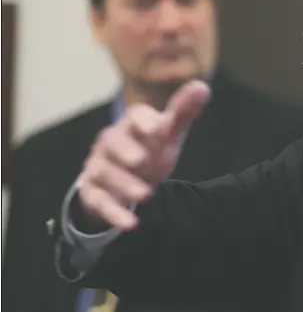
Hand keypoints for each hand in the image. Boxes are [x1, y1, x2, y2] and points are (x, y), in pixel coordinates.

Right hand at [76, 80, 210, 230]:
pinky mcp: (92, 191)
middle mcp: (111, 142)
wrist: (125, 177)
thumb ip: (183, 112)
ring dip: (124, 184)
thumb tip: (202, 88)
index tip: (157, 128)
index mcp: (132, 124)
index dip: (144, 121)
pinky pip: (98, 201)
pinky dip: (113, 213)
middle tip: (141, 160)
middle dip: (125, 150)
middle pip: (112, 141)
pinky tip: (131, 223)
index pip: (135, 116)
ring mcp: (99, 166)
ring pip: (105, 173)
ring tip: (146, 195)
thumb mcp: (168, 133)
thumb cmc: (149, 148)